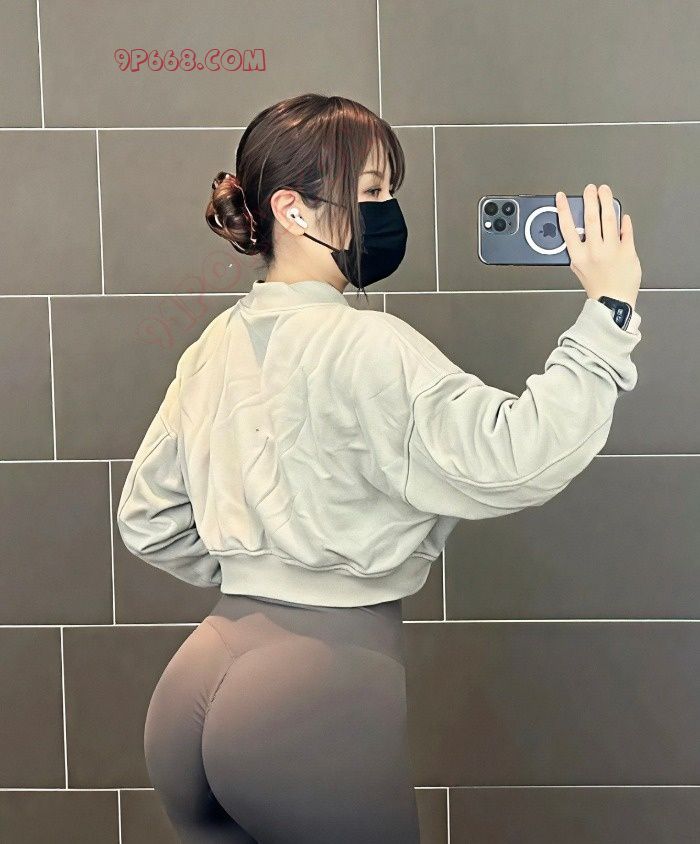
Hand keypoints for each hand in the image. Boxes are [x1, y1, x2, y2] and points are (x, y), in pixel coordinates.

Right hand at [556, 184, 641, 309]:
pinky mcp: (628, 250)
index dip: (564, 209)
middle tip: (590, 189)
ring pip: (609, 219)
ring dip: (606, 202)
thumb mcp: (578, 269)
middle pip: (590, 218)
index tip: (562, 197)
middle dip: (590, 200)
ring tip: (605, 192)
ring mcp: (612, 249)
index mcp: (579, 255)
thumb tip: (577, 233)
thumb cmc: (597, 287)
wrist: (614, 301)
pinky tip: (622, 215)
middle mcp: (595, 250)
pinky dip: (624, 221)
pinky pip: (626, 230)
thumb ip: (577, 251)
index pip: (567, 228)